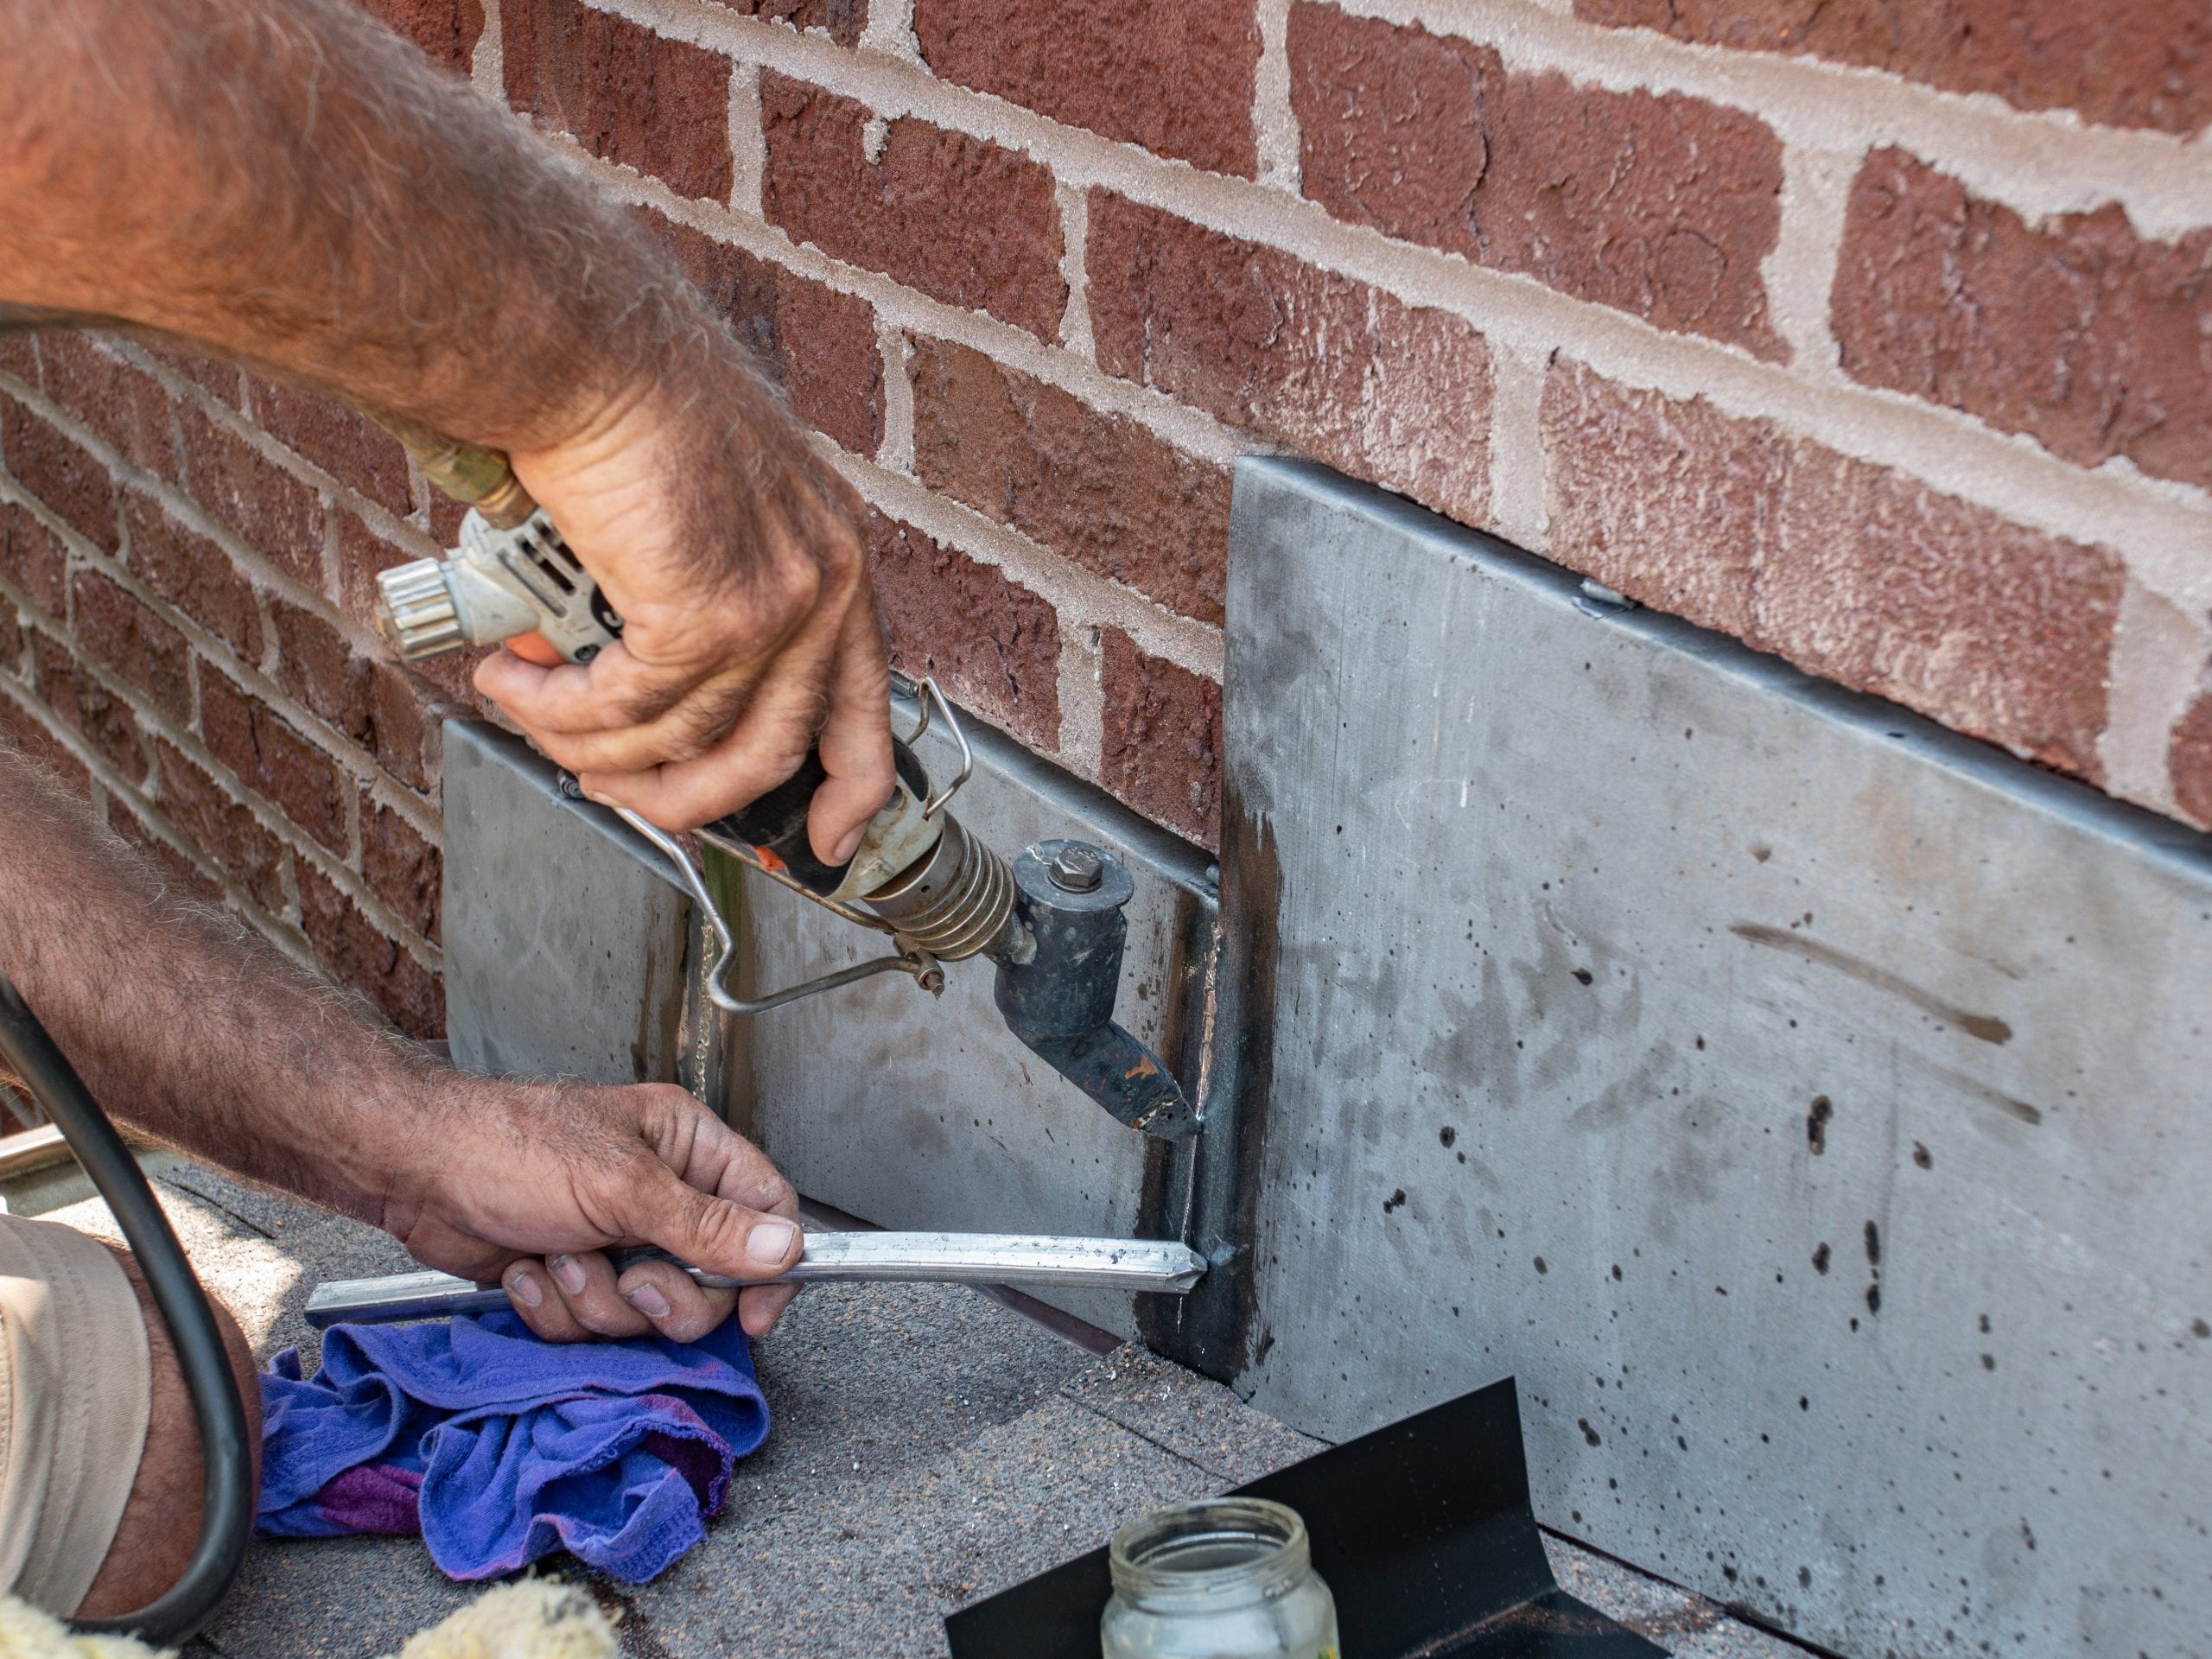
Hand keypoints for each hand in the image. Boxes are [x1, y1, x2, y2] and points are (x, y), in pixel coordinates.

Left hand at [385, 1079, 803, 1341]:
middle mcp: (660, 1195)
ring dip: (593, 1300)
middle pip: (708, 1282)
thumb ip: (707, 1225)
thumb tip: (784, 1249)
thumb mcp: (621, 1186)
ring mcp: (615, 1239)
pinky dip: (554, 1308)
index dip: (768, 1267)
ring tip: (556, 1257)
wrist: (412, 1173)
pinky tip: (526, 1268)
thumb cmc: (508, 1148)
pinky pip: (591, 1325)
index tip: (754, 1313)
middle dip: (657, 1296)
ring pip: (644, 1313)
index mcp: (687, 1148)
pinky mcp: (573, 1276)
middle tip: (626, 1277)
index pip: (767, 1208)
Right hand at [473, 353, 894, 863]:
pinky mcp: (708, 614)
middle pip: (770, 751)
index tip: (825, 844)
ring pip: (683, 739)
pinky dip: (559, 714)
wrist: (589, 345)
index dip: (850, 790)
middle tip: (612, 791)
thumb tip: (643, 688)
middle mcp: (825, 585)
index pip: (864, 704)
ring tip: (530, 715)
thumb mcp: (707, 507)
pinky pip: (625, 709)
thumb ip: (704, 593)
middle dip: (683, 798)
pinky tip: (514, 684)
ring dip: (592, 748)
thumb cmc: (628, 404)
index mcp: (836, 559)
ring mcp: (775, 604)